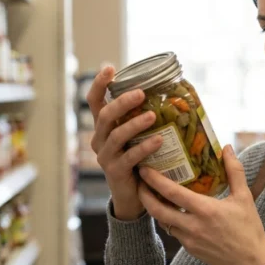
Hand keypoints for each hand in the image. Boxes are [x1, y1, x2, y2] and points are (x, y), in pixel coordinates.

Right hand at [87, 66, 163, 220]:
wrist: (133, 196)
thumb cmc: (138, 159)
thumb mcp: (137, 136)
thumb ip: (144, 117)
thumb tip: (170, 93)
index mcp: (103, 127)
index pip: (94, 101)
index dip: (99, 84)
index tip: (110, 68)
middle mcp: (100, 139)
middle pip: (105, 115)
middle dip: (122, 102)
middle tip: (141, 93)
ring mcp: (105, 156)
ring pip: (117, 135)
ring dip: (135, 124)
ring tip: (153, 116)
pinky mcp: (115, 171)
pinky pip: (129, 156)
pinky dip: (144, 147)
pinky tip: (158, 141)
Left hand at [138, 145, 264, 264]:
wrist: (252, 262)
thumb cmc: (249, 228)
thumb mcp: (244, 196)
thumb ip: (234, 170)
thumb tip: (227, 147)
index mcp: (205, 209)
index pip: (172, 192)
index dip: (154, 180)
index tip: (144, 169)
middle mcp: (193, 226)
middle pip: (157, 210)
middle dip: (144, 195)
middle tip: (139, 181)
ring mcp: (189, 240)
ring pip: (163, 221)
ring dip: (154, 207)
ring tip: (151, 193)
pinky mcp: (190, 249)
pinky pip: (173, 231)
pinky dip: (168, 219)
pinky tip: (171, 210)